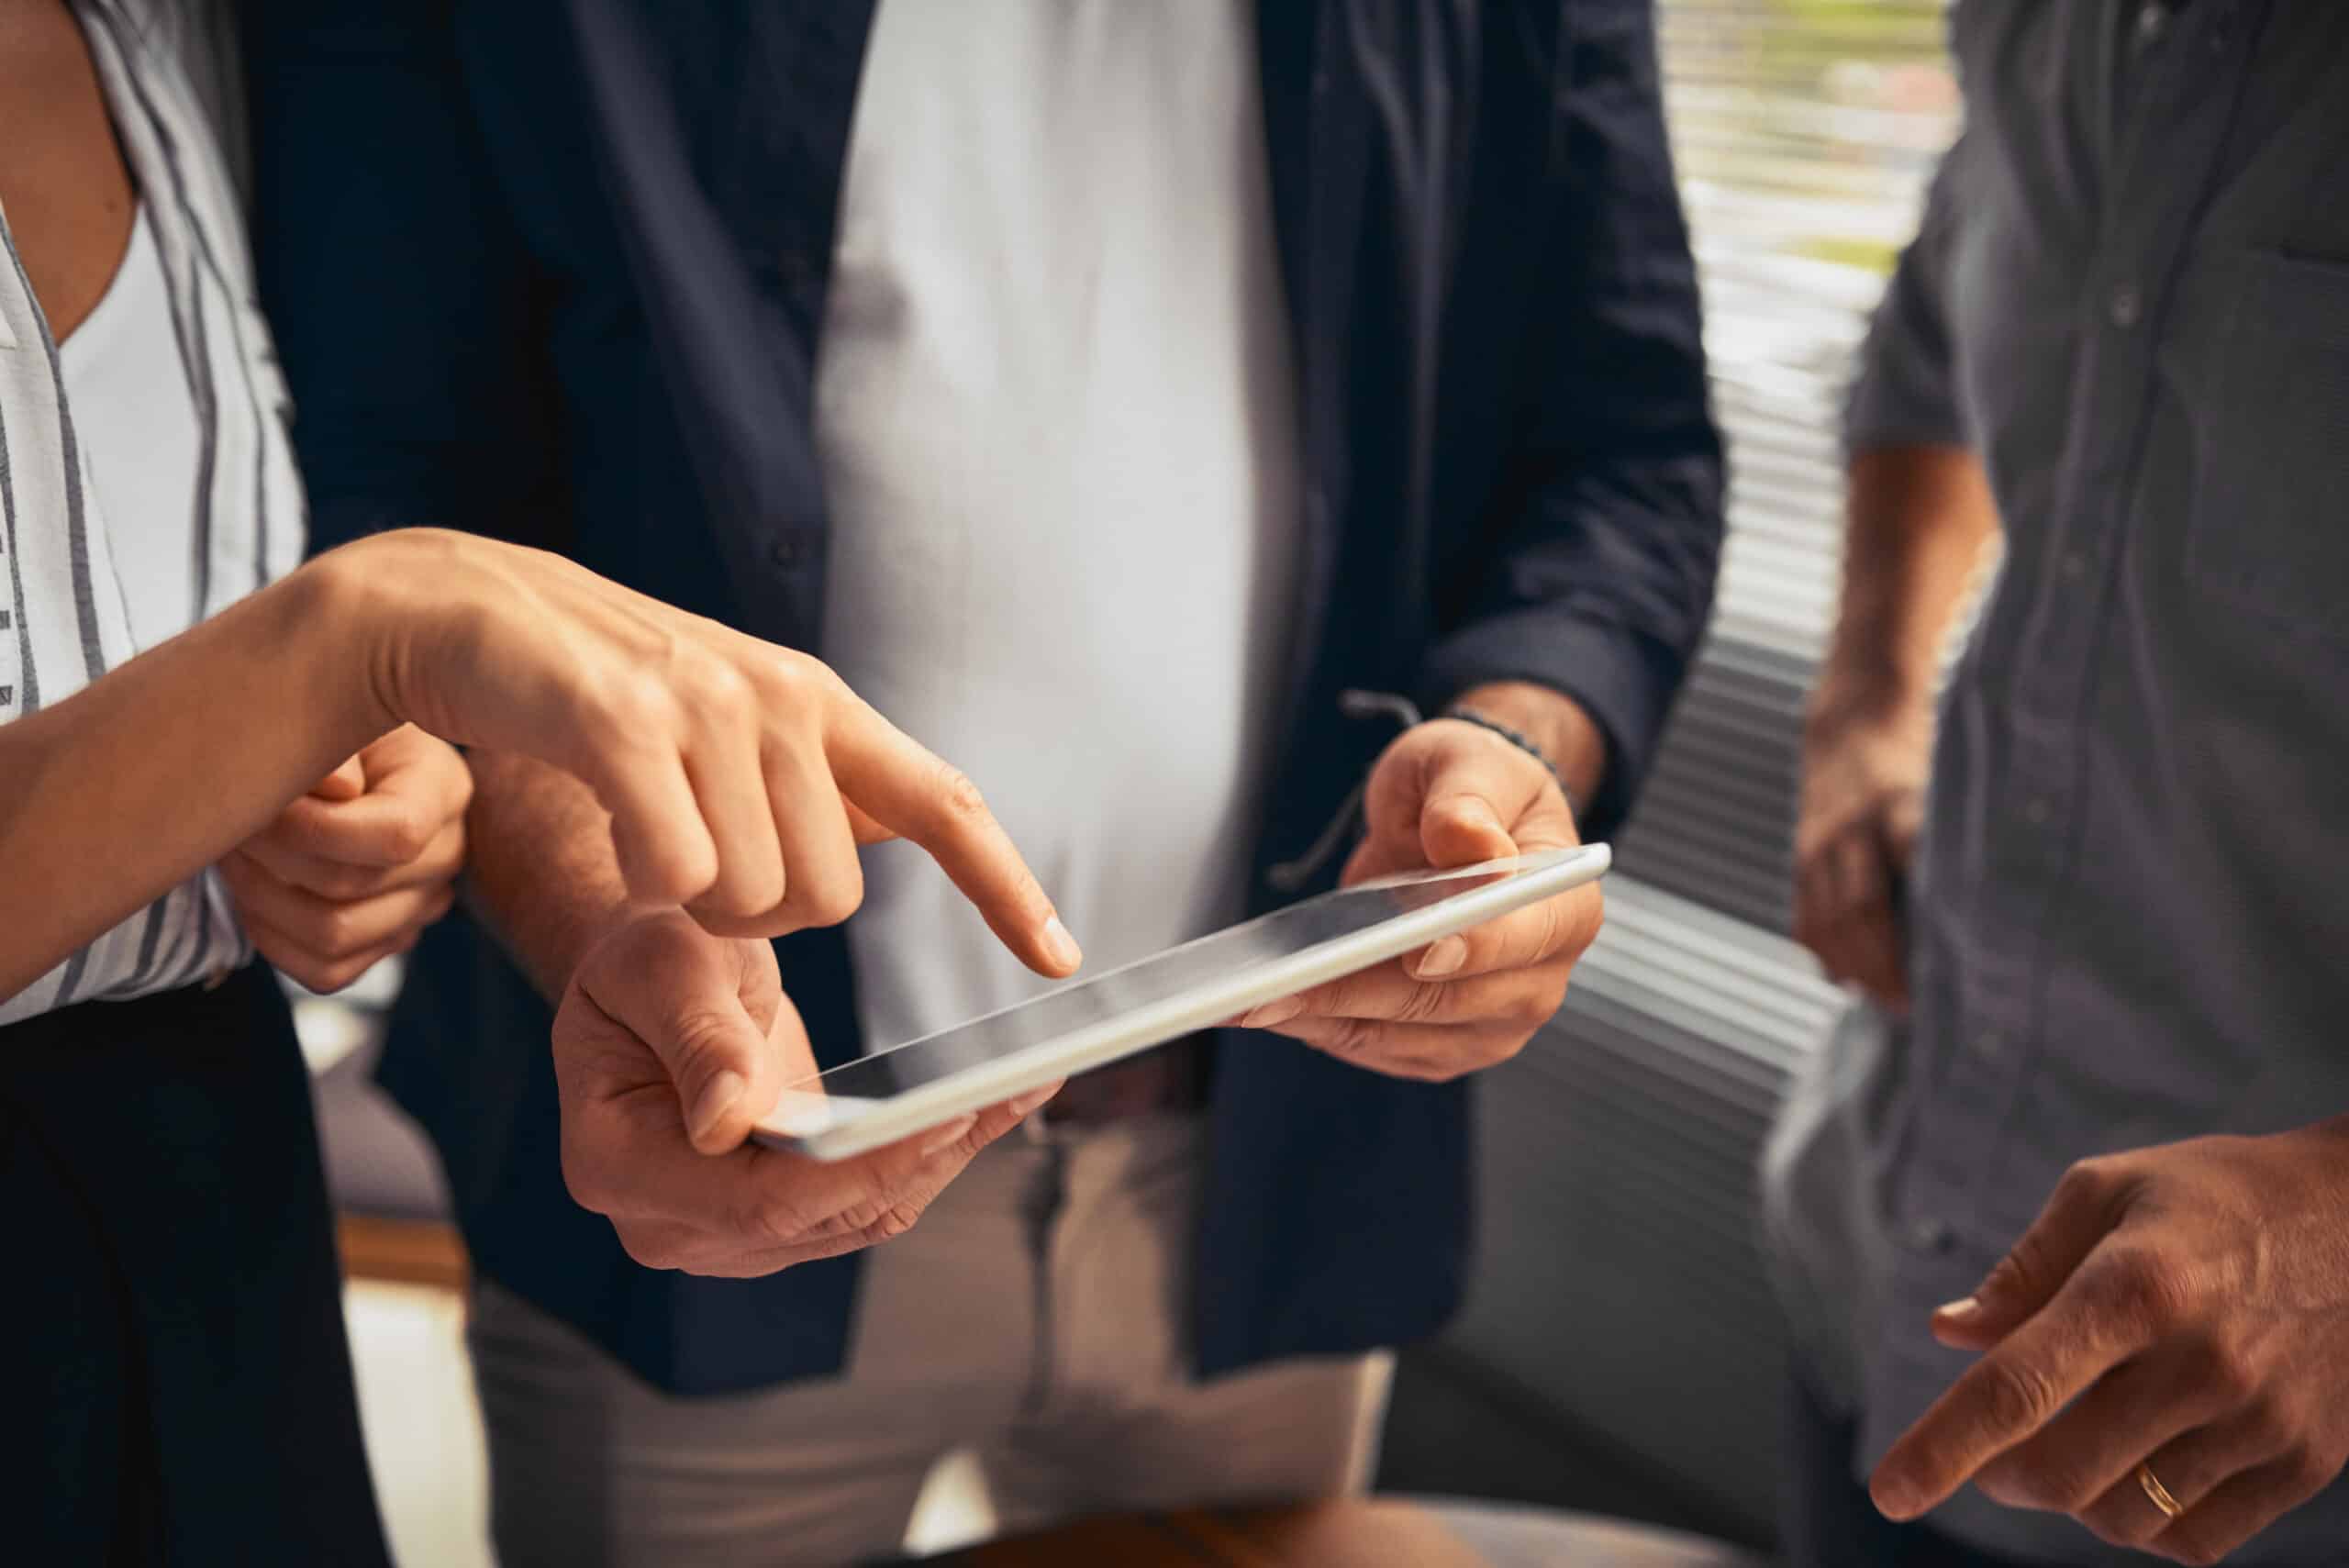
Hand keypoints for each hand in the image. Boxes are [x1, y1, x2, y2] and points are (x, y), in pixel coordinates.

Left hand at [220, 723, 469, 991]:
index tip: (265, 799)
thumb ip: (333, 743)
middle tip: (231, 820)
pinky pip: (327, 972)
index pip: (396, 834)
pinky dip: (275, 940)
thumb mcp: (335, 712)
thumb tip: (337, 790)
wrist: (342, 757)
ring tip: (237, 854)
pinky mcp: (387, 943)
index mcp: (442, 789)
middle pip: (350, 887)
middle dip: (270, 856)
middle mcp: (446, 854)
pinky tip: (255, 895)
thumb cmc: (332, 728)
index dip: (314, 828)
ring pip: (333, 936)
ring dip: (262, 898)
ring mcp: (421, 906)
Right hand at [323, 530, 1078, 975]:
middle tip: (690, 862)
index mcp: (818, 704)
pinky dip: (641, 888)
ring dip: (691, 909)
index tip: (1059, 960)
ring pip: (751, 899)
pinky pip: (675, 874)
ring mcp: (706, 706)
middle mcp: (782, 698)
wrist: (462, 610)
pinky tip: (611, 831)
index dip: (1004, 886)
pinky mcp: (622, 724)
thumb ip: (802, 781)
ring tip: (643, 833)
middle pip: (828, 898)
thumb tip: (870, 850)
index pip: (943, 801)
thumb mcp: (725, 724)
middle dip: (759, 920)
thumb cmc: (595, 693)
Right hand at [553, 908, 1060, 1275]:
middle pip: (820, 1218)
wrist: (651, 979)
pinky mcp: (784, 1214)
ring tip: (1030, 1079)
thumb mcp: (661, 967)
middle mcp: (670, 1222)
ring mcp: (728, 1229)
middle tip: (1013, 1086)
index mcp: (617, 1165)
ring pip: (861, 1212)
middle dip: (922, 1155)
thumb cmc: (644, 956)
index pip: (756, 1200)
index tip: (942, 1117)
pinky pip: (872, 1192)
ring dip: (948, 1150)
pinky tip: (1004, 1093)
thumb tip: (733, 1122)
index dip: (855, 1170)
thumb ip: (699, 1038)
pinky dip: (938, 1145)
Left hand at [1240, 712, 1601, 1080]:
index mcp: (1564, 908)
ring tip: (1253, 1001)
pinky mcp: (1444, 1045)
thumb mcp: (1468, 764)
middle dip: (1357, 994)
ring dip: (1325, 1021)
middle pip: (1445, 1003)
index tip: (1419, 953)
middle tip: (1278, 988)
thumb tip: (1466, 842)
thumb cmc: (1474, 792)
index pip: (1522, 939)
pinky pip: (1379, 1050)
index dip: (1472, 949)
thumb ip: (1466, 800)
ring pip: (1402, 1037)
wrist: (1463, 828)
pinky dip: (1325, 1031)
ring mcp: (1492, 1023)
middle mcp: (1540, 981)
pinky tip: (1275, 1007)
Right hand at [1793, 692, 1929, 1008]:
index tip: (1950, 965)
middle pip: (1861, 908)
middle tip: (1915, 1006)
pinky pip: (1806, 919)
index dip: (1929, 916)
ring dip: (1856, 968)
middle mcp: (1850, 827)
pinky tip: (1849, 980)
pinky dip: (1825, 955)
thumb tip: (1997, 909)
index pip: (1913, 862)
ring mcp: (1818, 844)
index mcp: (1897, 803)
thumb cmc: (1919, 764)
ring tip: (1887, 1001)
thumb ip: (1960, 839)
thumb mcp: (1948, 785)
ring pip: (1827, 921)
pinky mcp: (1800, 860)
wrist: (1853, 729)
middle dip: (1885, 964)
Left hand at [1869, 1121, 2348, 1563]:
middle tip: (1993, 1446)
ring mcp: (2261, 1422)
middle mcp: (2202, 1363)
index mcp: (2137, 1285)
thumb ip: (2022, 1269)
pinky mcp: (2305, 1462)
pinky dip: (2141, 1523)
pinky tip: (2137, 1465)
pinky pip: (2193, 1540)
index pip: (2019, 1390)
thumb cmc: (2221, 1195)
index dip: (1942, 1449)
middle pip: (2059, 1472)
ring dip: (2071, 1495)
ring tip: (2077, 1435)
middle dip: (1999, 1472)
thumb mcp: (2109, 1190)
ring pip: (2121, 1517)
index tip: (1890, 1492)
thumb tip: (1948, 1333)